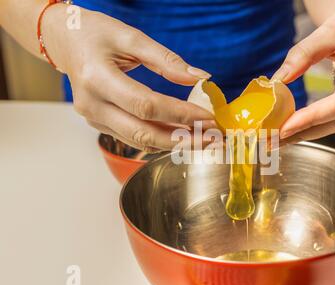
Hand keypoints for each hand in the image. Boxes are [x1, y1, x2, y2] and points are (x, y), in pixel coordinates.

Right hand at [43, 5, 213, 149]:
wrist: (65, 42)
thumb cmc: (94, 34)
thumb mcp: (130, 37)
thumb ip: (166, 60)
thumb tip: (201, 79)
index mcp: (97, 79)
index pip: (147, 106)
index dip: (180, 115)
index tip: (208, 118)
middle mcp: (92, 105)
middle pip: (144, 133)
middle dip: (183, 139)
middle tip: (213, 138)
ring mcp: (94, 118)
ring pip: (140, 141)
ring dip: (175, 143)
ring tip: (204, 139)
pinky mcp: (99, 124)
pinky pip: (134, 138)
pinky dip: (160, 138)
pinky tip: (182, 135)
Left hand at [273, 0, 334, 140]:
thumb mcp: (326, 33)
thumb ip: (302, 55)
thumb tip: (279, 79)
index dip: (313, 118)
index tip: (286, 127)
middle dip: (305, 131)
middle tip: (275, 140)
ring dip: (308, 132)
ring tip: (279, 139)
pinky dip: (316, 125)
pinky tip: (295, 130)